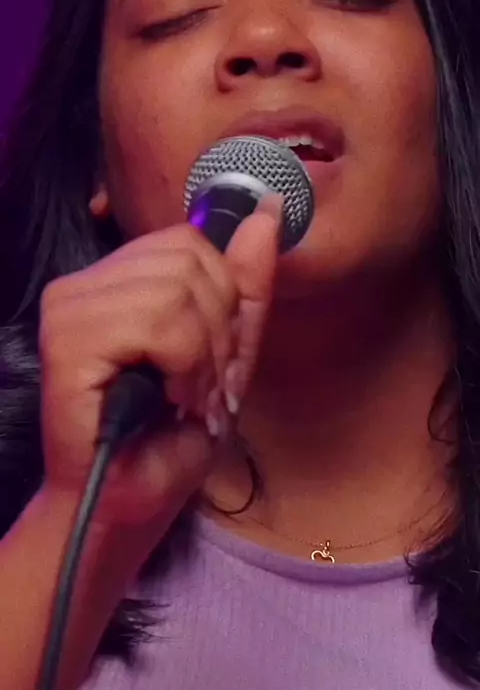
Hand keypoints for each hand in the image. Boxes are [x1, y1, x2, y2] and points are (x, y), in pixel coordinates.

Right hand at [39, 200, 280, 527]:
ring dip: (203, 358)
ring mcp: (69, 306)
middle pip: (190, 258)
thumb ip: (246, 283)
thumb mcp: (228, 350)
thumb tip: (269, 210)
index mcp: (116, 278)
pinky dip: (184, 368)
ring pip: (180, 289)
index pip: (191, 241)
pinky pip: (160, 323)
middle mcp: (84, 282)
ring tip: (184, 398)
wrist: (127, 504)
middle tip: (199, 386)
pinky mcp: (67, 341)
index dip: (222, 297)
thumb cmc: (170, 435)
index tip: (212, 357)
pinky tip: (166, 401)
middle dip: (218, 331)